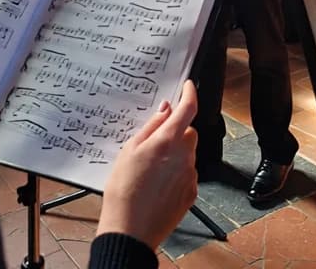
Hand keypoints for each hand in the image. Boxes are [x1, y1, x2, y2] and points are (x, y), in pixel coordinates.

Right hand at [97, 80, 197, 249]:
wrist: (130, 230)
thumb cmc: (124, 191)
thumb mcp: (129, 150)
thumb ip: (151, 127)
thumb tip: (165, 110)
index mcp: (168, 141)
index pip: (188, 108)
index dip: (190, 93)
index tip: (189, 86)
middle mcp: (184, 156)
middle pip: (188, 132)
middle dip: (176, 131)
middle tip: (155, 142)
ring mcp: (190, 175)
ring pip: (188, 153)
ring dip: (175, 154)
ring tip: (151, 170)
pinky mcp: (191, 193)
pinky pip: (187, 173)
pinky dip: (177, 173)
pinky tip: (158, 184)